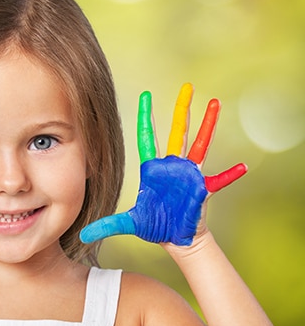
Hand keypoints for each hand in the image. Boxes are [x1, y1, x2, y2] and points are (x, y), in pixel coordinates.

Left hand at [80, 83, 246, 245]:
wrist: (174, 240)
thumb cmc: (155, 226)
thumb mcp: (129, 223)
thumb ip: (108, 225)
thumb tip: (83, 234)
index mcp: (153, 169)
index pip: (147, 136)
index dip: (146, 116)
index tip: (145, 95)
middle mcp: (172, 166)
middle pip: (177, 131)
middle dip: (181, 109)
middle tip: (187, 86)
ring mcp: (189, 174)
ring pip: (200, 144)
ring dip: (207, 125)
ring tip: (215, 104)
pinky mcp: (203, 188)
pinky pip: (219, 180)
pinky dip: (230, 175)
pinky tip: (243, 167)